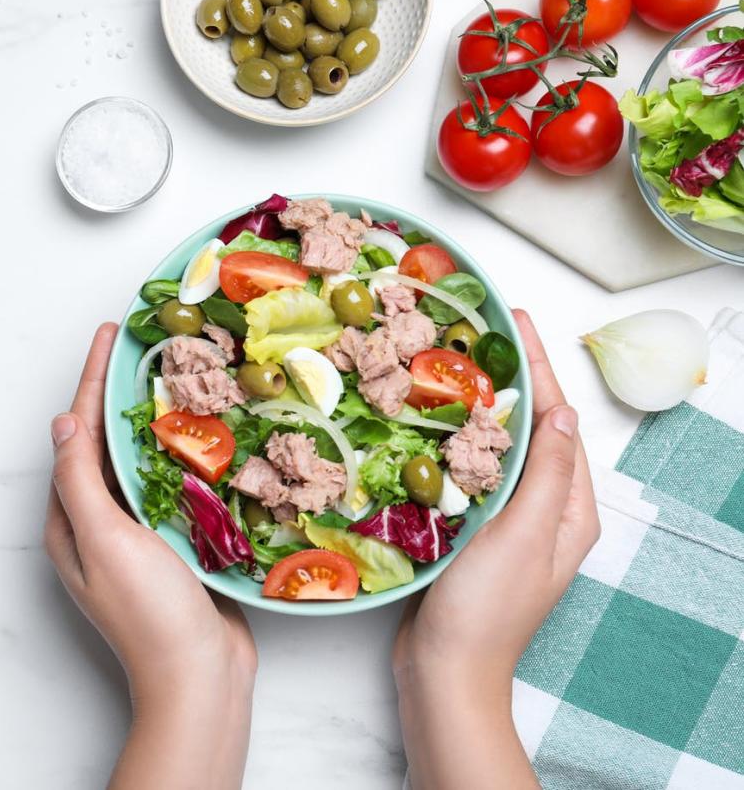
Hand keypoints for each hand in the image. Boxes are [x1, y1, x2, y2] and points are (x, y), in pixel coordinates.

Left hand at [45, 322, 255, 789]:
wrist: (200, 678)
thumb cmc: (148, 612)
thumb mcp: (104, 539)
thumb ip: (80, 480)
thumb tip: (63, 421)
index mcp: (70, 521)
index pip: (77, 435)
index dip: (92, 381)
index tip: (110, 334)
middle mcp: (98, 525)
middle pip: (106, 444)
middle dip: (121, 394)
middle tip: (145, 346)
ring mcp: (136, 537)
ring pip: (141, 463)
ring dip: (154, 420)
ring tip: (176, 375)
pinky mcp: (174, 547)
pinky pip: (174, 488)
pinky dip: (185, 455)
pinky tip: (206, 434)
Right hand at [393, 310, 599, 789]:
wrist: (444, 672)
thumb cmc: (487, 611)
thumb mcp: (524, 535)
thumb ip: (545, 474)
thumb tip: (560, 412)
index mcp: (568, 509)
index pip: (556, 421)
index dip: (536, 367)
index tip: (512, 320)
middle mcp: (542, 511)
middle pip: (527, 427)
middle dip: (505, 377)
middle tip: (475, 328)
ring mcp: (505, 521)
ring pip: (494, 446)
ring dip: (475, 404)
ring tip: (446, 360)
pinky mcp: (469, 531)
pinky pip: (465, 472)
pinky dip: (449, 440)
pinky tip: (425, 420)